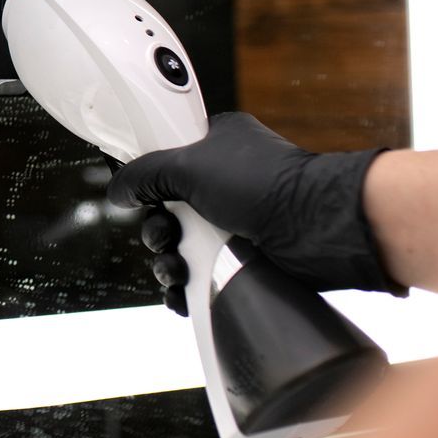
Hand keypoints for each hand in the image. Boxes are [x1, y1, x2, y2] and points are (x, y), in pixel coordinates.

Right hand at [105, 112, 403, 312]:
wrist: (319, 228)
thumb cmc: (264, 184)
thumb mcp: (189, 165)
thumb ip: (144, 174)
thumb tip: (117, 191)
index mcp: (215, 144)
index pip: (166, 158)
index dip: (148, 181)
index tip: (140, 197)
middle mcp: (225, 181)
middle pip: (168, 209)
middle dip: (157, 230)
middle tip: (163, 236)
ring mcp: (236, 220)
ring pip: (182, 245)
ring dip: (168, 262)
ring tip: (174, 270)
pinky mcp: (246, 257)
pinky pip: (203, 274)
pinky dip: (187, 286)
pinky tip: (181, 293)